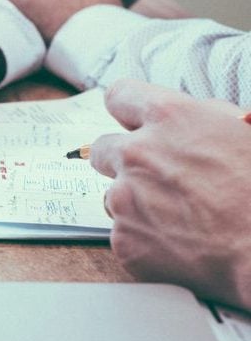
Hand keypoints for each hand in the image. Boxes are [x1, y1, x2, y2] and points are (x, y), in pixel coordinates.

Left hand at [90, 79, 250, 308]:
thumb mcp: (244, 132)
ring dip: (136, 202)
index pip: (120, 96)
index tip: (132, 121)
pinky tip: (179, 244)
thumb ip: (203, 117)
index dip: (128, 110)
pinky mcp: (124, 239)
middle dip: (124, 160)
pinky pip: (124, 233)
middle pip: (103, 148)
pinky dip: (145, 238)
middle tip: (156, 177)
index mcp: (170, 118)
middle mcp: (137, 154)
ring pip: (112, 194)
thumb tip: (185, 117)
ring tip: (179, 217)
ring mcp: (125, 198)